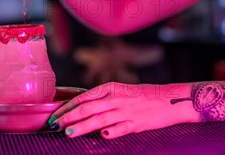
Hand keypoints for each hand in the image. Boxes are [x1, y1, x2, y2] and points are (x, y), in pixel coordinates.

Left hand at [49, 82, 198, 138]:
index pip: (83, 97)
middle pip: (87, 108)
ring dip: (82, 126)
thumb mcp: (122, 91)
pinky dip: (111, 132)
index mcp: (111, 88)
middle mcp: (116, 98)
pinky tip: (102, 136)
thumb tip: (81, 108)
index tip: (54, 116)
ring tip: (68, 133)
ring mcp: (126, 111)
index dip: (67, 107)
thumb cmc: (144, 96)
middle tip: (54, 126)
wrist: (170, 99)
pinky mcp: (136, 123)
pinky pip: (120, 128)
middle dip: (68, 118)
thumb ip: (103, 99)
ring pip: (99, 119)